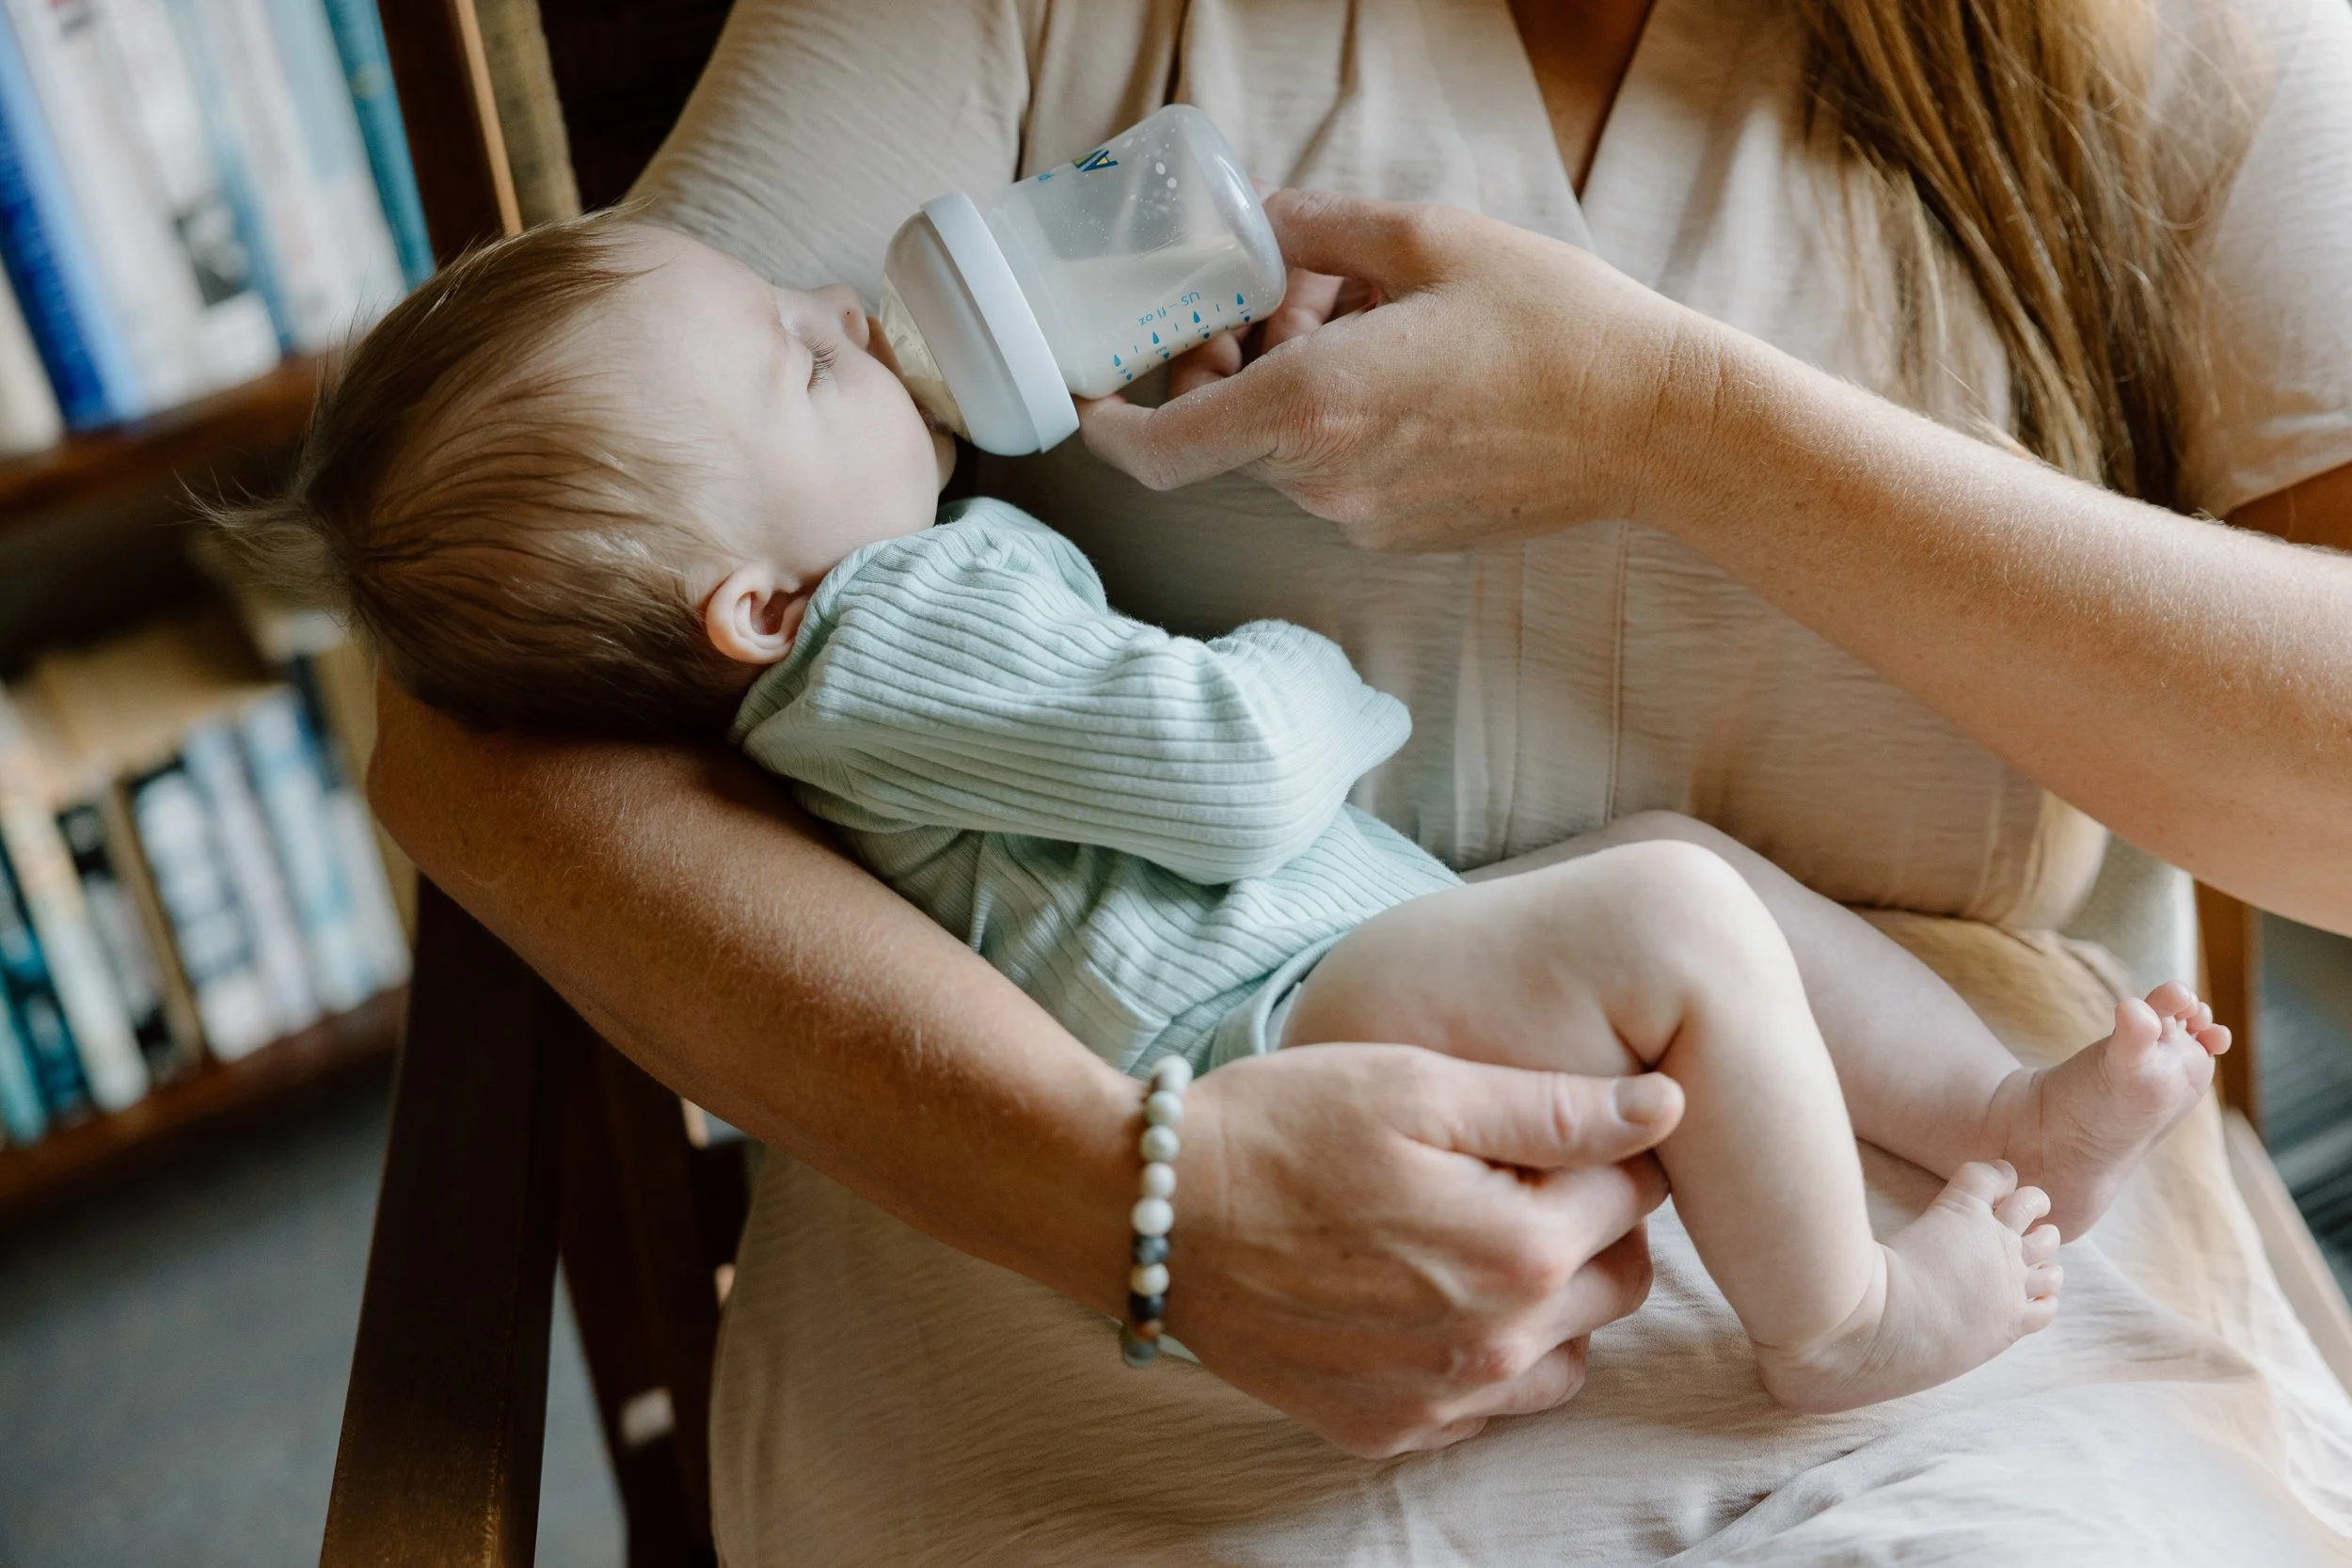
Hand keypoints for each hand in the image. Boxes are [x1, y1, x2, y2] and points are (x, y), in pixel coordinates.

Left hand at [1080, 190, 1720, 552]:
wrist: (1652, 423)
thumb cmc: (1551, 326)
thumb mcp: (1426, 238)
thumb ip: (1314, 232)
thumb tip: (1257, 232)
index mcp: (1311, 409)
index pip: (1159, 449)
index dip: (1104, 426)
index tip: (1086, 391)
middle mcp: (1323, 481)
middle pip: (1223, 430)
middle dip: (1229, 363)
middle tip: (1280, 296)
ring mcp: (1361, 519)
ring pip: (1282, 451)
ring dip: (1292, 388)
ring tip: (1369, 319)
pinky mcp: (1401, 536)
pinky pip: (1335, 476)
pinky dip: (1339, 426)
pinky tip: (1406, 375)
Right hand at [1171, 1043, 1681, 1455]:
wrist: (1152, 1214)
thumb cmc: (1281, 1126)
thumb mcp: (1417, 1086)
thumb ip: (1553, 1106)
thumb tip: (1667, 1104)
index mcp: (1520, 1247)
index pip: (1635, 1192)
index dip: (1595, 1144)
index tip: (1536, 1124)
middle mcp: (1497, 1344)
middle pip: (1617, 1279)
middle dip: (1582, 1222)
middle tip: (1499, 1174)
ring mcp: (1442, 1401)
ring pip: (1565, 1354)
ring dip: (1542, 1298)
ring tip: (1462, 1234)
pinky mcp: (1388, 1430)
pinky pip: (1487, 1404)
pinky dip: (1478, 1354)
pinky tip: (1419, 1293)